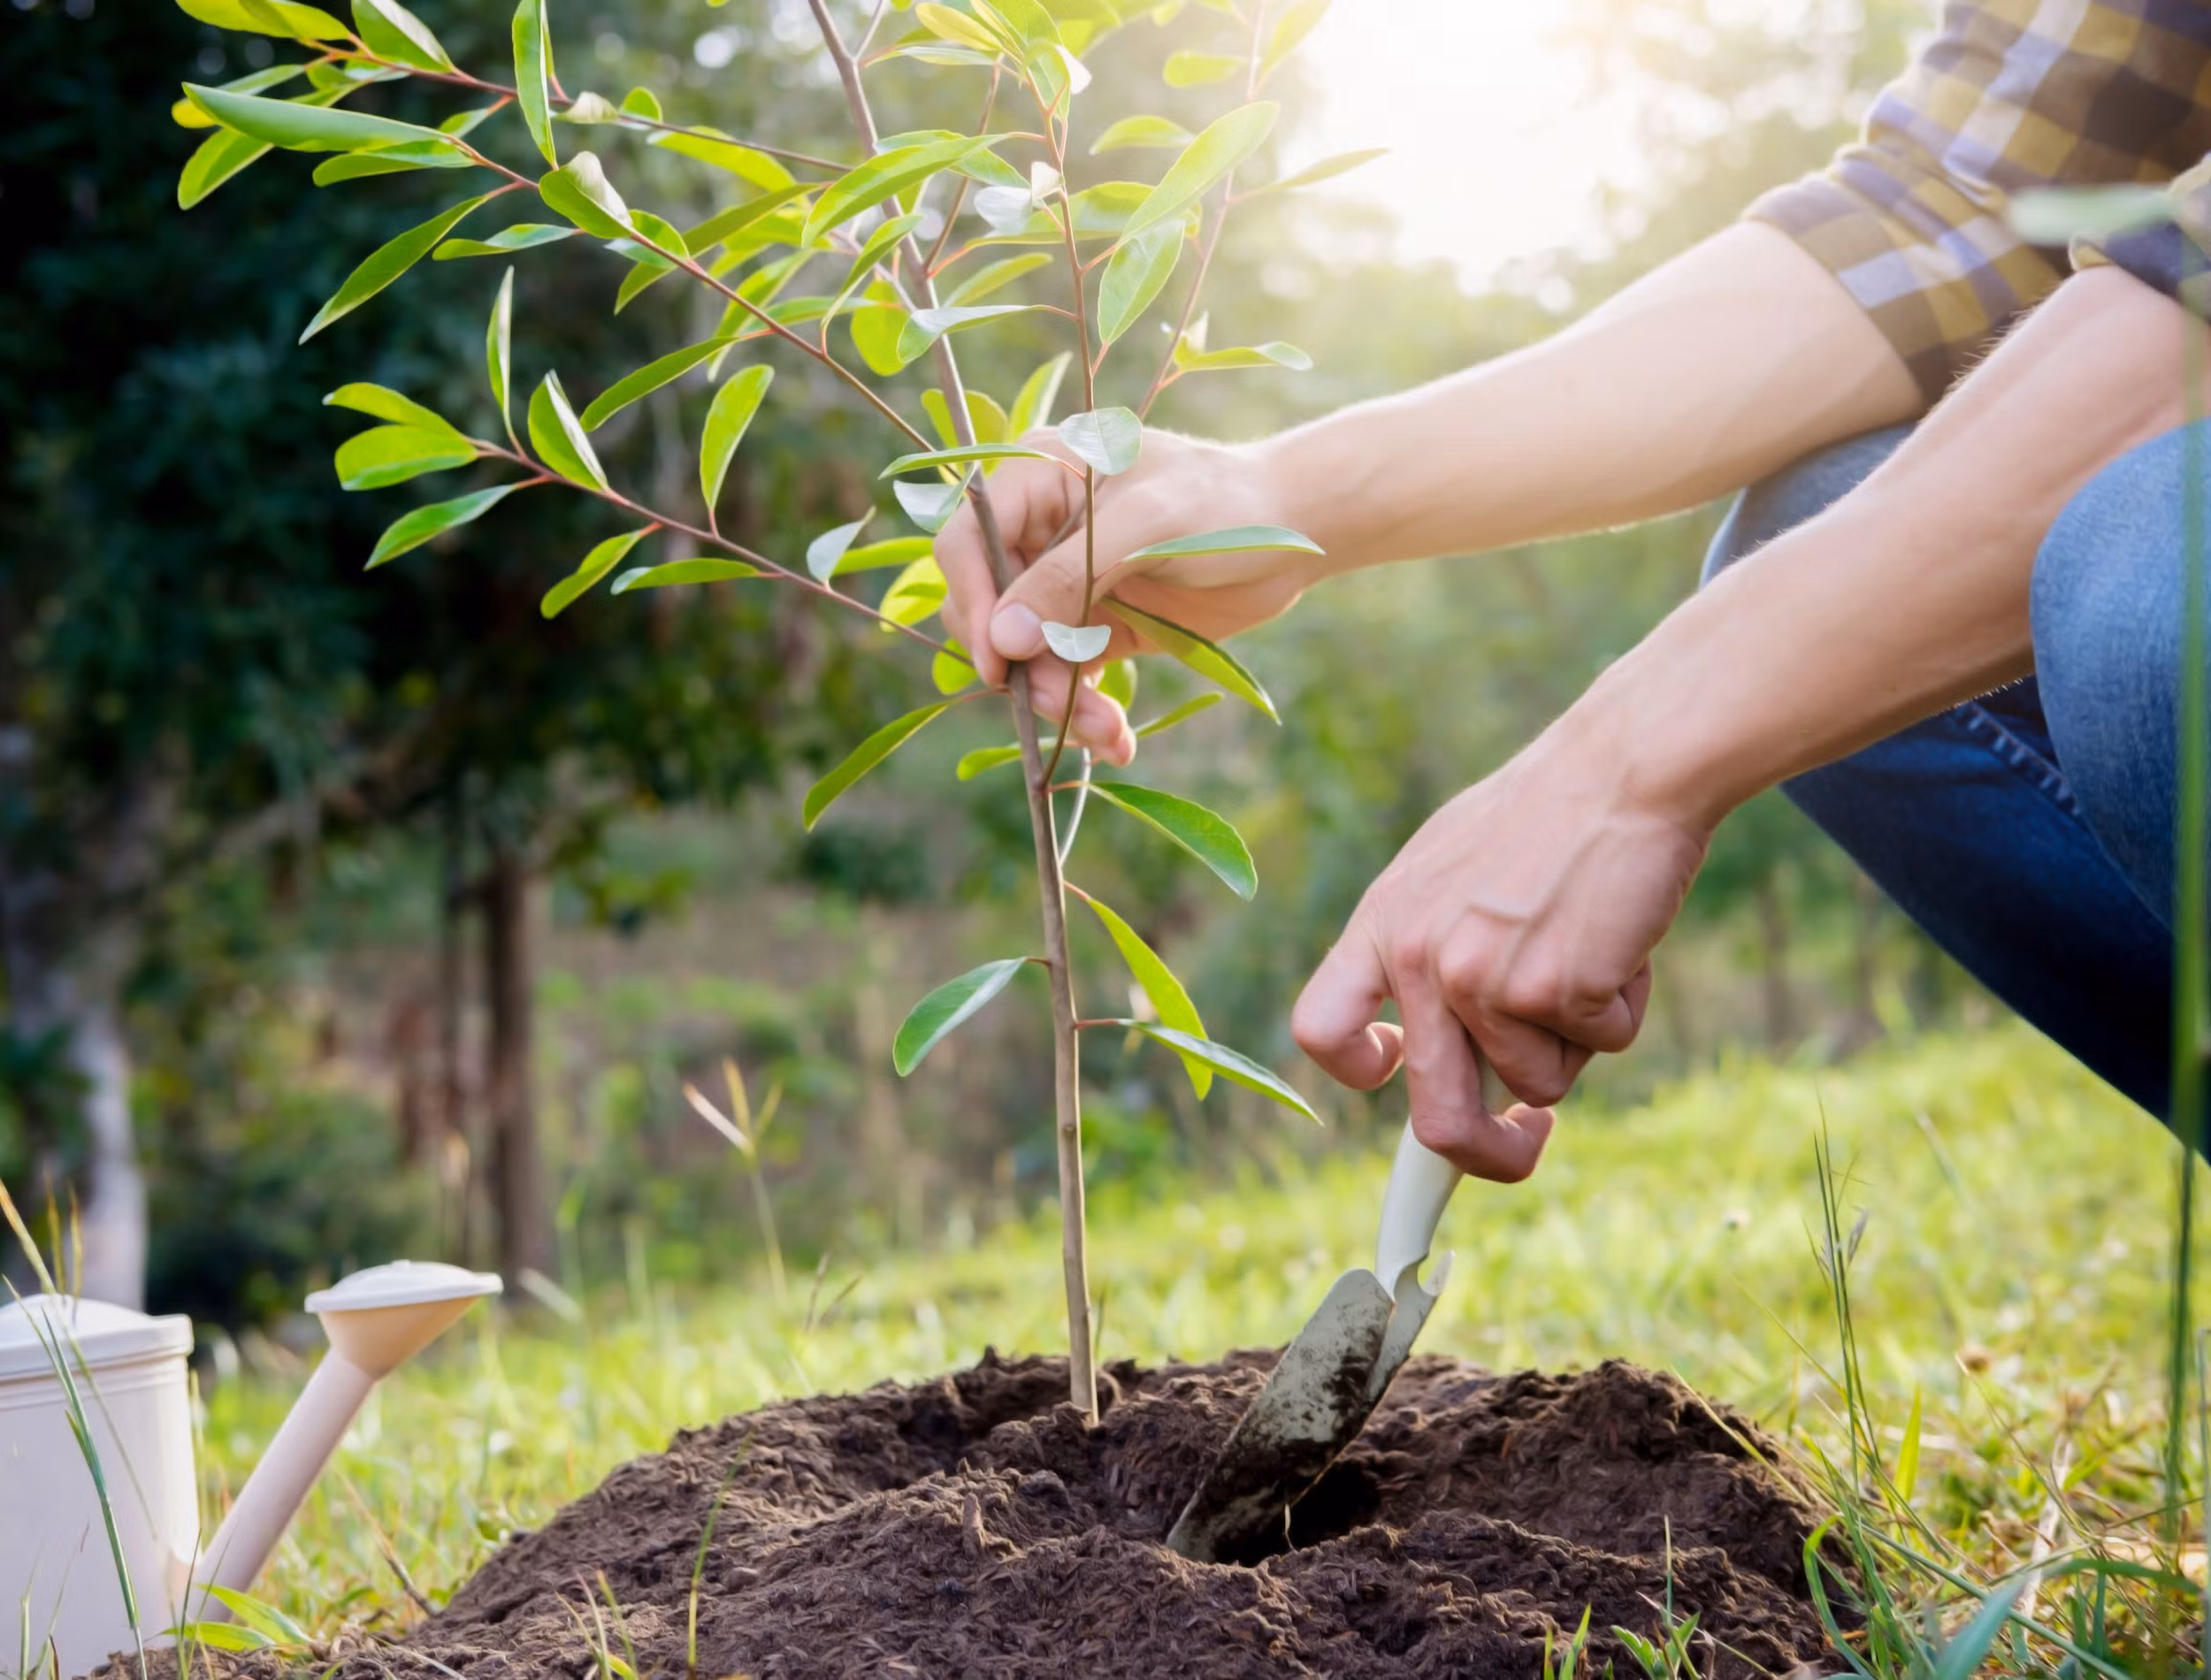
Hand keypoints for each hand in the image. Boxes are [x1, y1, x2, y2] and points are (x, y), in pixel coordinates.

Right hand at [936, 428, 1323, 761]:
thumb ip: (1070, 577)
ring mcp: (1065, 584)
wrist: (1295, 534)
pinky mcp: (1095, 627)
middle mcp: (1040, 533)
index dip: (974, 600)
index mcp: (1039, 479)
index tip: (997, 660)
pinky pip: (1067, 676)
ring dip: (1058, 700)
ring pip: (1027, 656)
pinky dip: (1085, 712)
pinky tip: (1116, 740)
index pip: (968, 541)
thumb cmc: (1224, 504)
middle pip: (989, 610)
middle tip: (1059, 706)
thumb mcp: (1148, 526)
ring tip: (1108, 733)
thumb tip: (1002, 638)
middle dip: (1022, 665)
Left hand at [1291, 717, 1710, 1181]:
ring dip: (1578, 1036)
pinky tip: (1621, 938)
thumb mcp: (1448, 869)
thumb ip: (1429, 947)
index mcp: (1383, 924)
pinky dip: (1623, 1008)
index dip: (1356, 1070)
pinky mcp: (1558, 990)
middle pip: (1435, 1116)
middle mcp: (1421, 960)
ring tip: (1591, 947)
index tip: (1397, 1074)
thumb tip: (1430, 1046)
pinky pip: (1604, 1045)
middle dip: (1486, 1156)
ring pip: (1541, 1079)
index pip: (1321, 1029)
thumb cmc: (1548, 815)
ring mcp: (1485, 980)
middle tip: (1525, 1144)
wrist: (1625, 769)